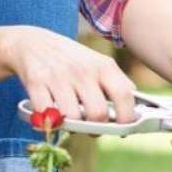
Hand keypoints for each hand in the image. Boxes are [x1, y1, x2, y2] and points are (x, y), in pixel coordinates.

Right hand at [0, 26, 135, 122]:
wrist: (32, 42)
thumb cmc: (72, 60)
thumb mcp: (99, 64)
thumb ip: (119, 84)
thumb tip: (139, 109)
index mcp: (104, 66)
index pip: (124, 96)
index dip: (127, 118)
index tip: (124, 128)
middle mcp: (83, 70)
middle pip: (98, 113)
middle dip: (97, 127)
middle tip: (93, 127)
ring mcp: (59, 76)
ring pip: (74, 118)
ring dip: (73, 125)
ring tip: (72, 119)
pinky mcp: (35, 82)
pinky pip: (48, 115)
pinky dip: (51, 121)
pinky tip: (52, 114)